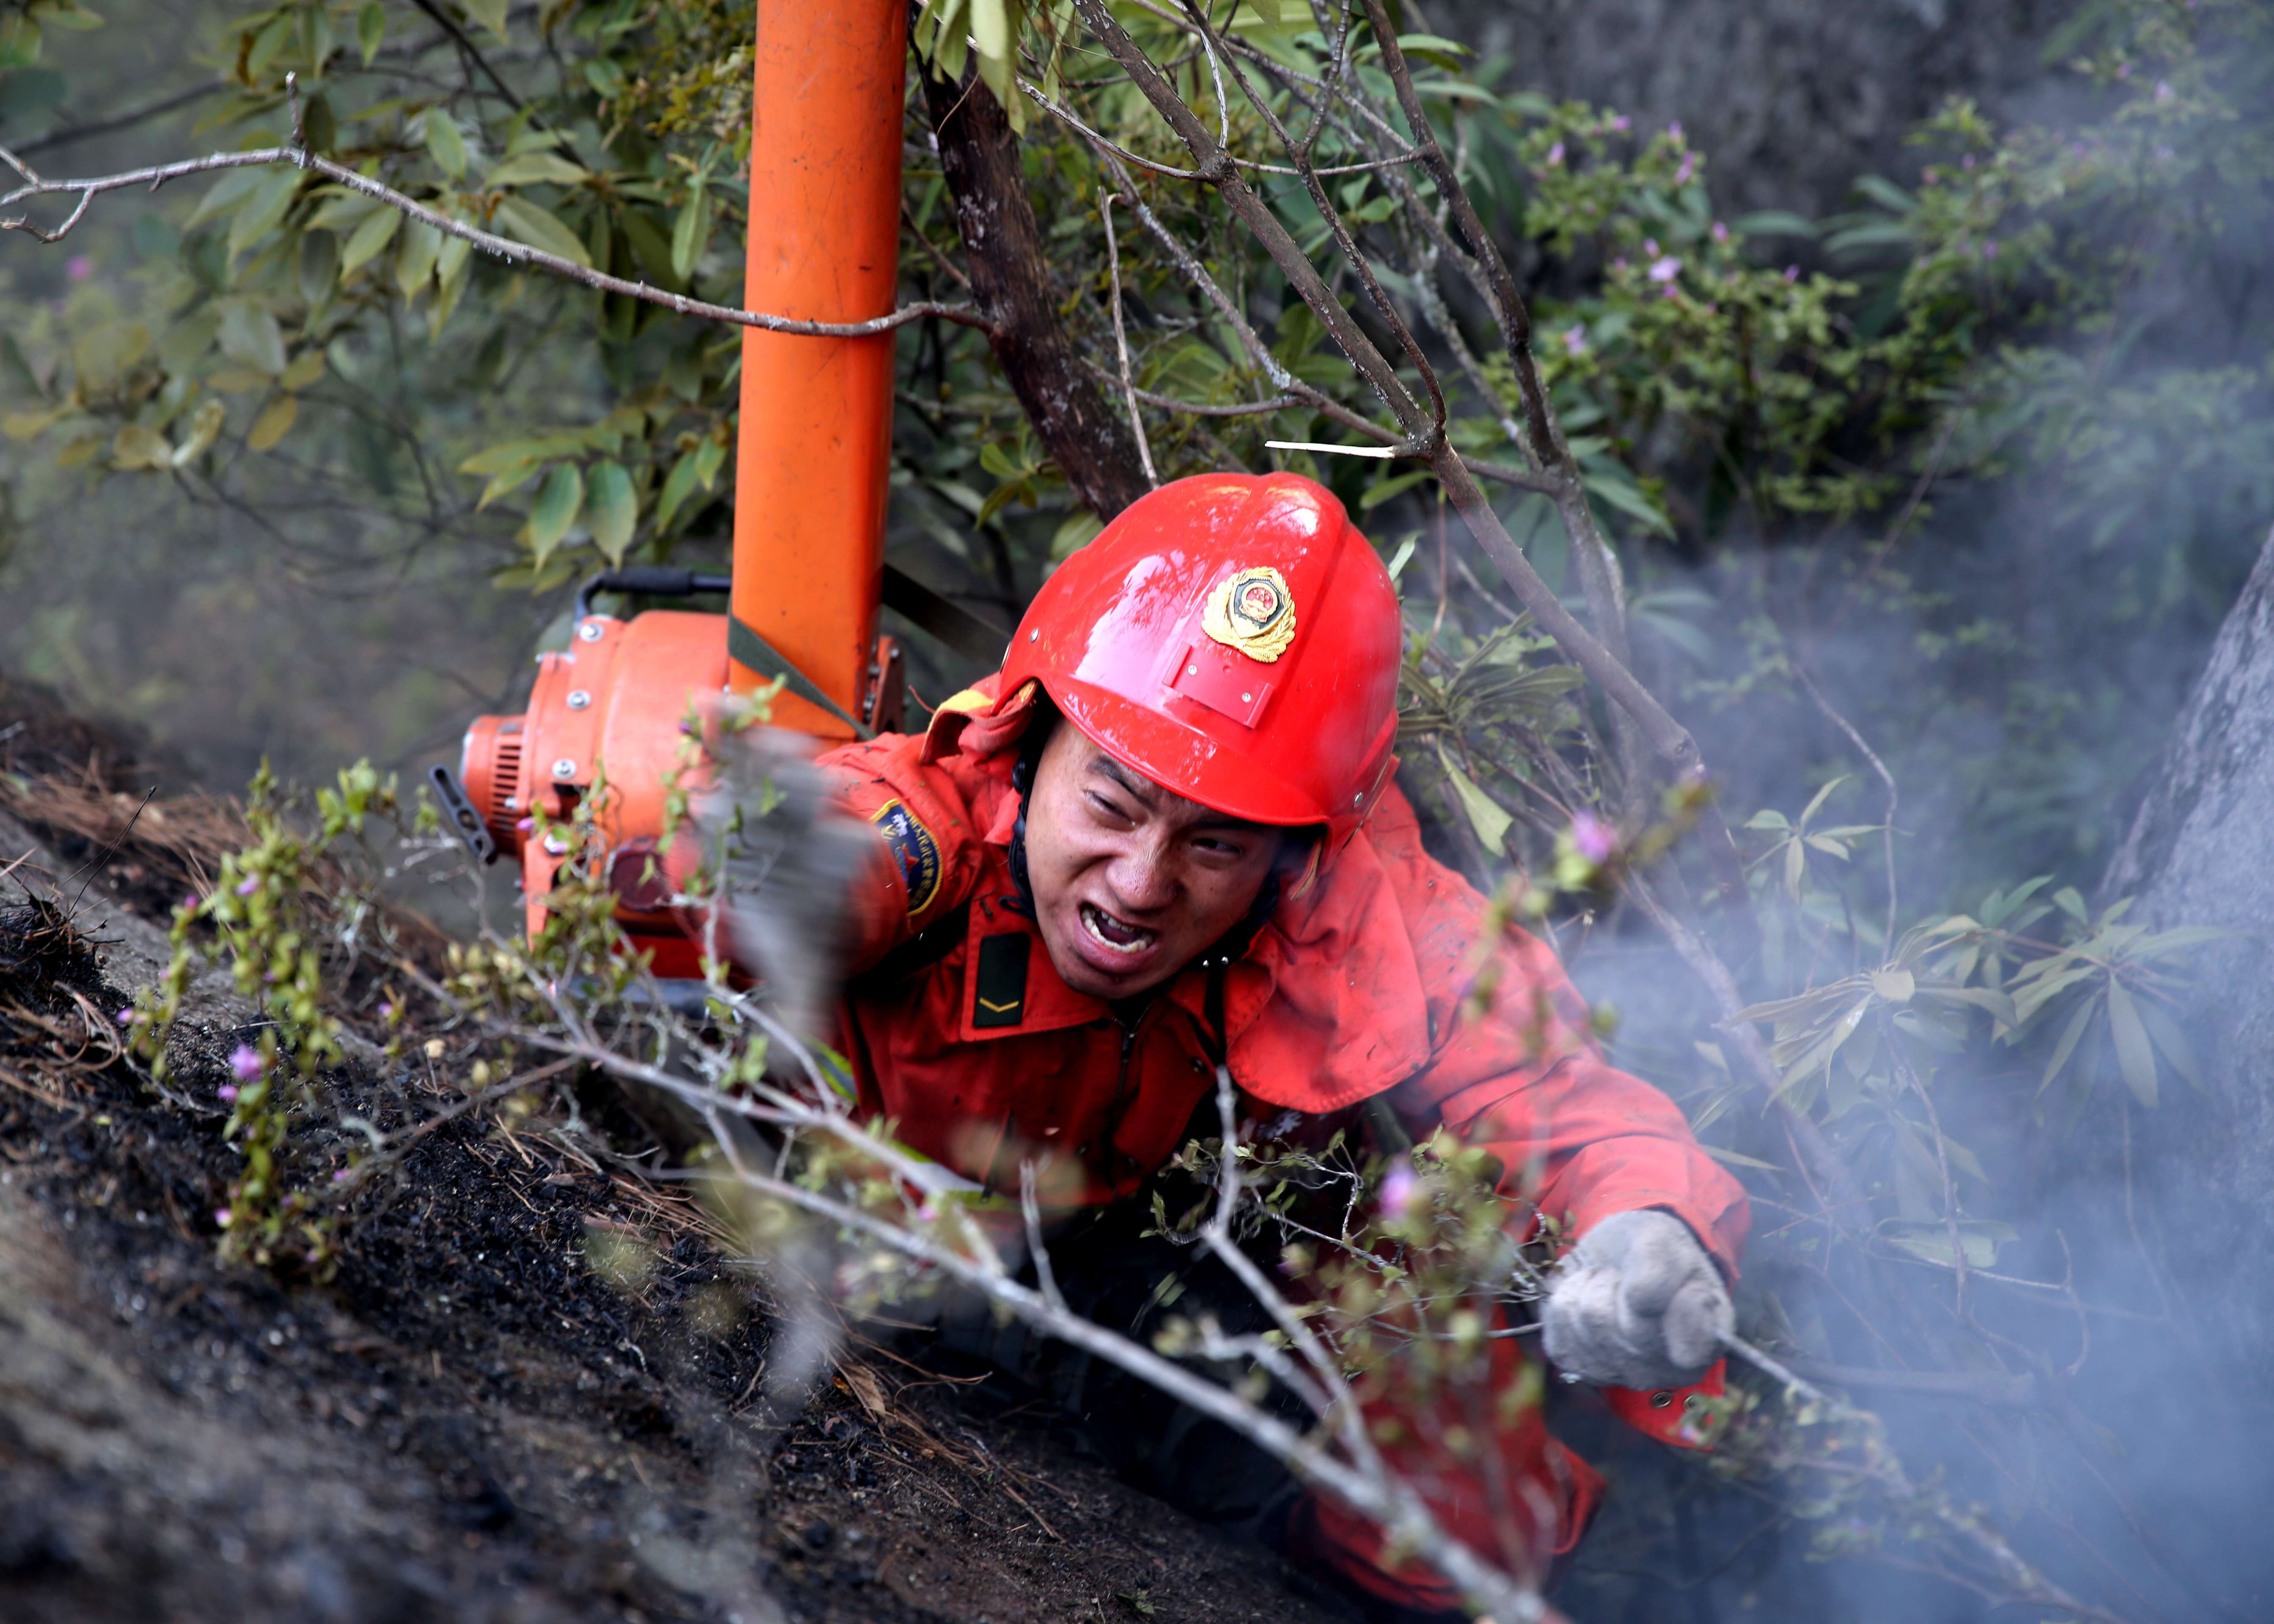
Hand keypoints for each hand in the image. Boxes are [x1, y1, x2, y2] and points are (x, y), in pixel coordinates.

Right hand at [688, 714, 873, 1039]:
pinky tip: (705, 707)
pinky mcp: (749, 776)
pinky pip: (738, 749)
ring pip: (775, 763)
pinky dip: (724, 729)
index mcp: (838, 864)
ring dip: (756, 742)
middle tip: (790, 771)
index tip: (849, 841)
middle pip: (816, 797)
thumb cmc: (800, 923)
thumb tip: (795, 1086)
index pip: (852, 851)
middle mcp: (817, 821)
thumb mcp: (807, 970)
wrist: (795, 876)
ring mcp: (782, 794)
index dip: (850, 846)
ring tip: (730, 718)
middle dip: (801, 785)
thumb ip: (802, 1016)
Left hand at [1540, 1209, 1731, 1389]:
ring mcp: (1626, 1374)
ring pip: (1588, 1321)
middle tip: (1625, 1276)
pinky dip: (1566, 1301)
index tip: (1652, 1274)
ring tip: (1606, 1284)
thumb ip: (1660, 1265)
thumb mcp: (1660, 1238)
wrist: (1616, 1256)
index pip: (1684, 1334)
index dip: (1657, 1296)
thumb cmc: (1647, 1248)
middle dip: (1616, 1284)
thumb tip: (1644, 1302)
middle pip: (1623, 1325)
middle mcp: (1671, 1369)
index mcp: (1708, 1337)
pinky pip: (1559, 1333)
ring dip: (1590, 1287)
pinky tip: (1587, 1298)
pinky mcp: (1584, 1368)